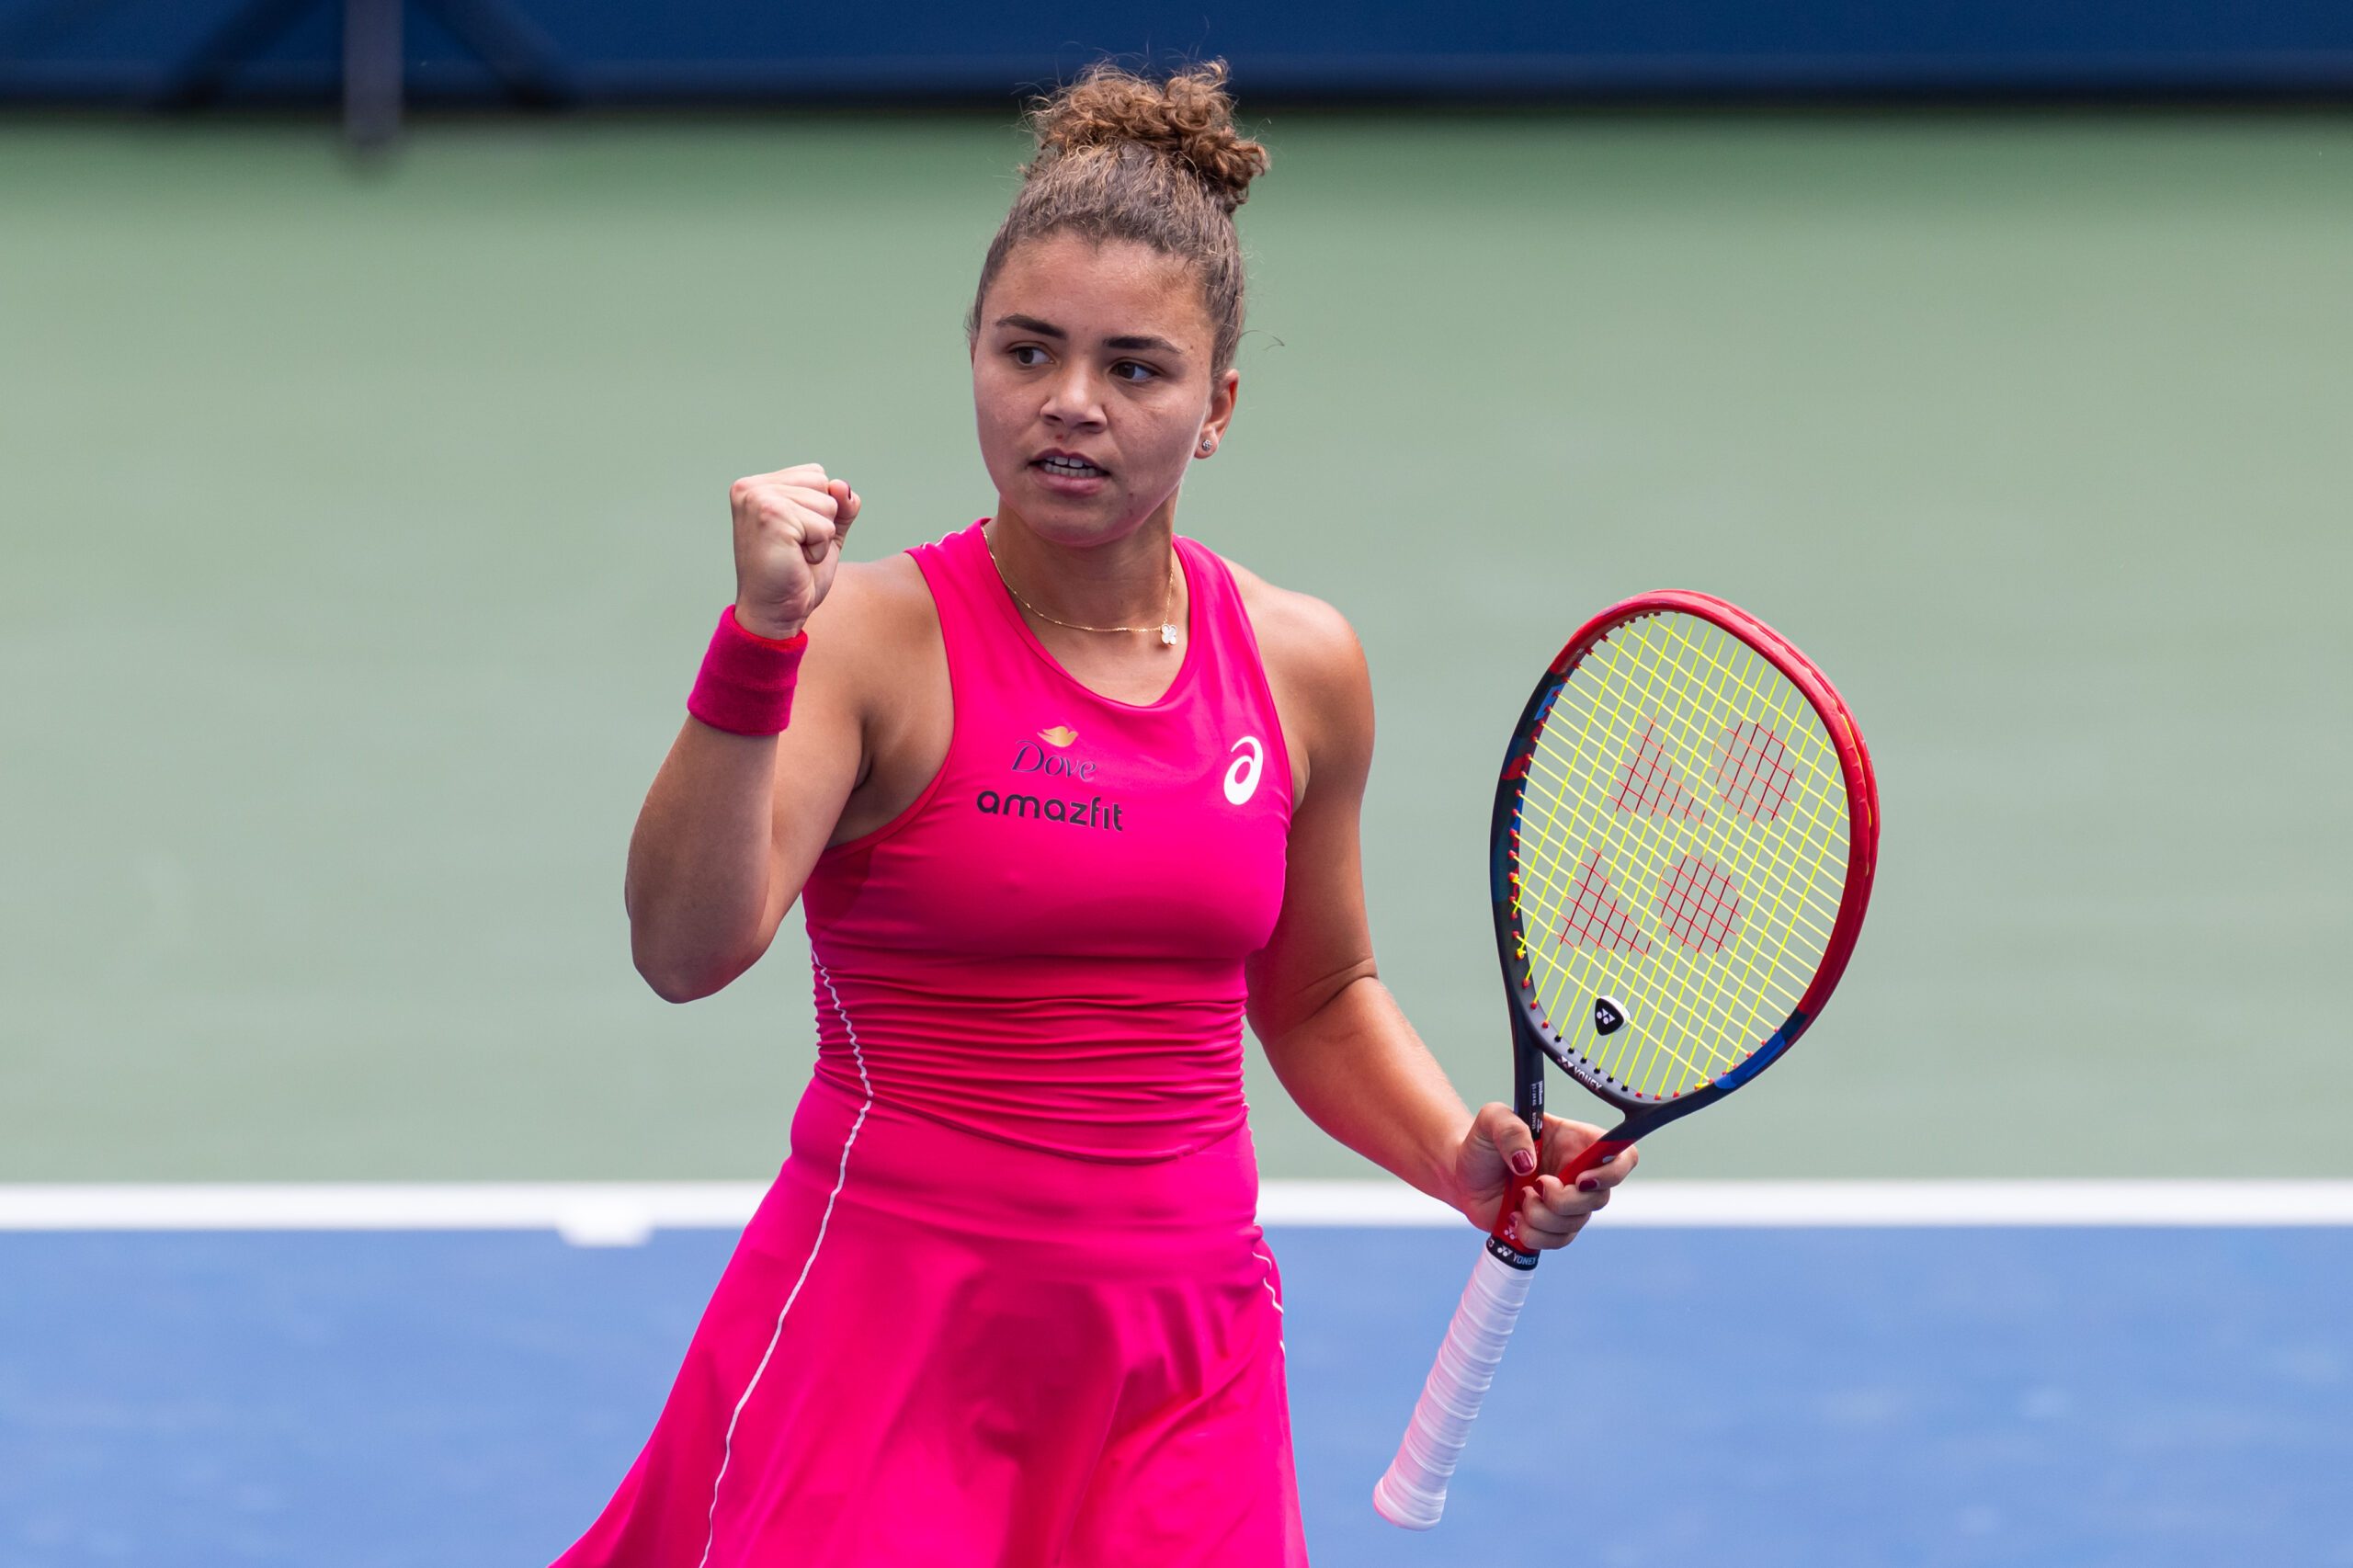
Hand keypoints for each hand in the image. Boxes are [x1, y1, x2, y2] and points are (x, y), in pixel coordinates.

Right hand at [729, 463, 860, 638]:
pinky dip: (819, 548)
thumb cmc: (795, 574)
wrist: (774, 613)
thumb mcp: (826, 532)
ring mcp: (758, 498)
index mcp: (758, 485)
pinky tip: (796, 560)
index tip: (794, 536)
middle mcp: (751, 487)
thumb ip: (841, 504)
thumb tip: (842, 486)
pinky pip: (825, 525)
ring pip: (828, 503)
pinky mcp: (771, 515)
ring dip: (821, 536)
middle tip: (795, 548)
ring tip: (794, 554)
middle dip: (822, 521)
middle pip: (824, 484)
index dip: (819, 510)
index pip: (817, 474)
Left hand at [1453, 1102, 1637, 1250]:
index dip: (1613, 1171)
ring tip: (1519, 1199)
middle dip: (1565, 1200)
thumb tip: (1529, 1164)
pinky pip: (1559, 1240)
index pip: (1622, 1155)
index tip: (1580, 1180)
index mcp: (1575, 1142)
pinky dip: (1535, 1234)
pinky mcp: (1552, 1225)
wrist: (1462, 1176)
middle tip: (1536, 1186)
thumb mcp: (1491, 1120)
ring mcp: (1567, 1202)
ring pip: (1577, 1222)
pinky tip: (1516, 1218)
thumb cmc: (1482, 1142)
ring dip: (1543, 1216)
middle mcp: (1578, 1172)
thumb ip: (1509, 1129)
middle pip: (1600, 1197)